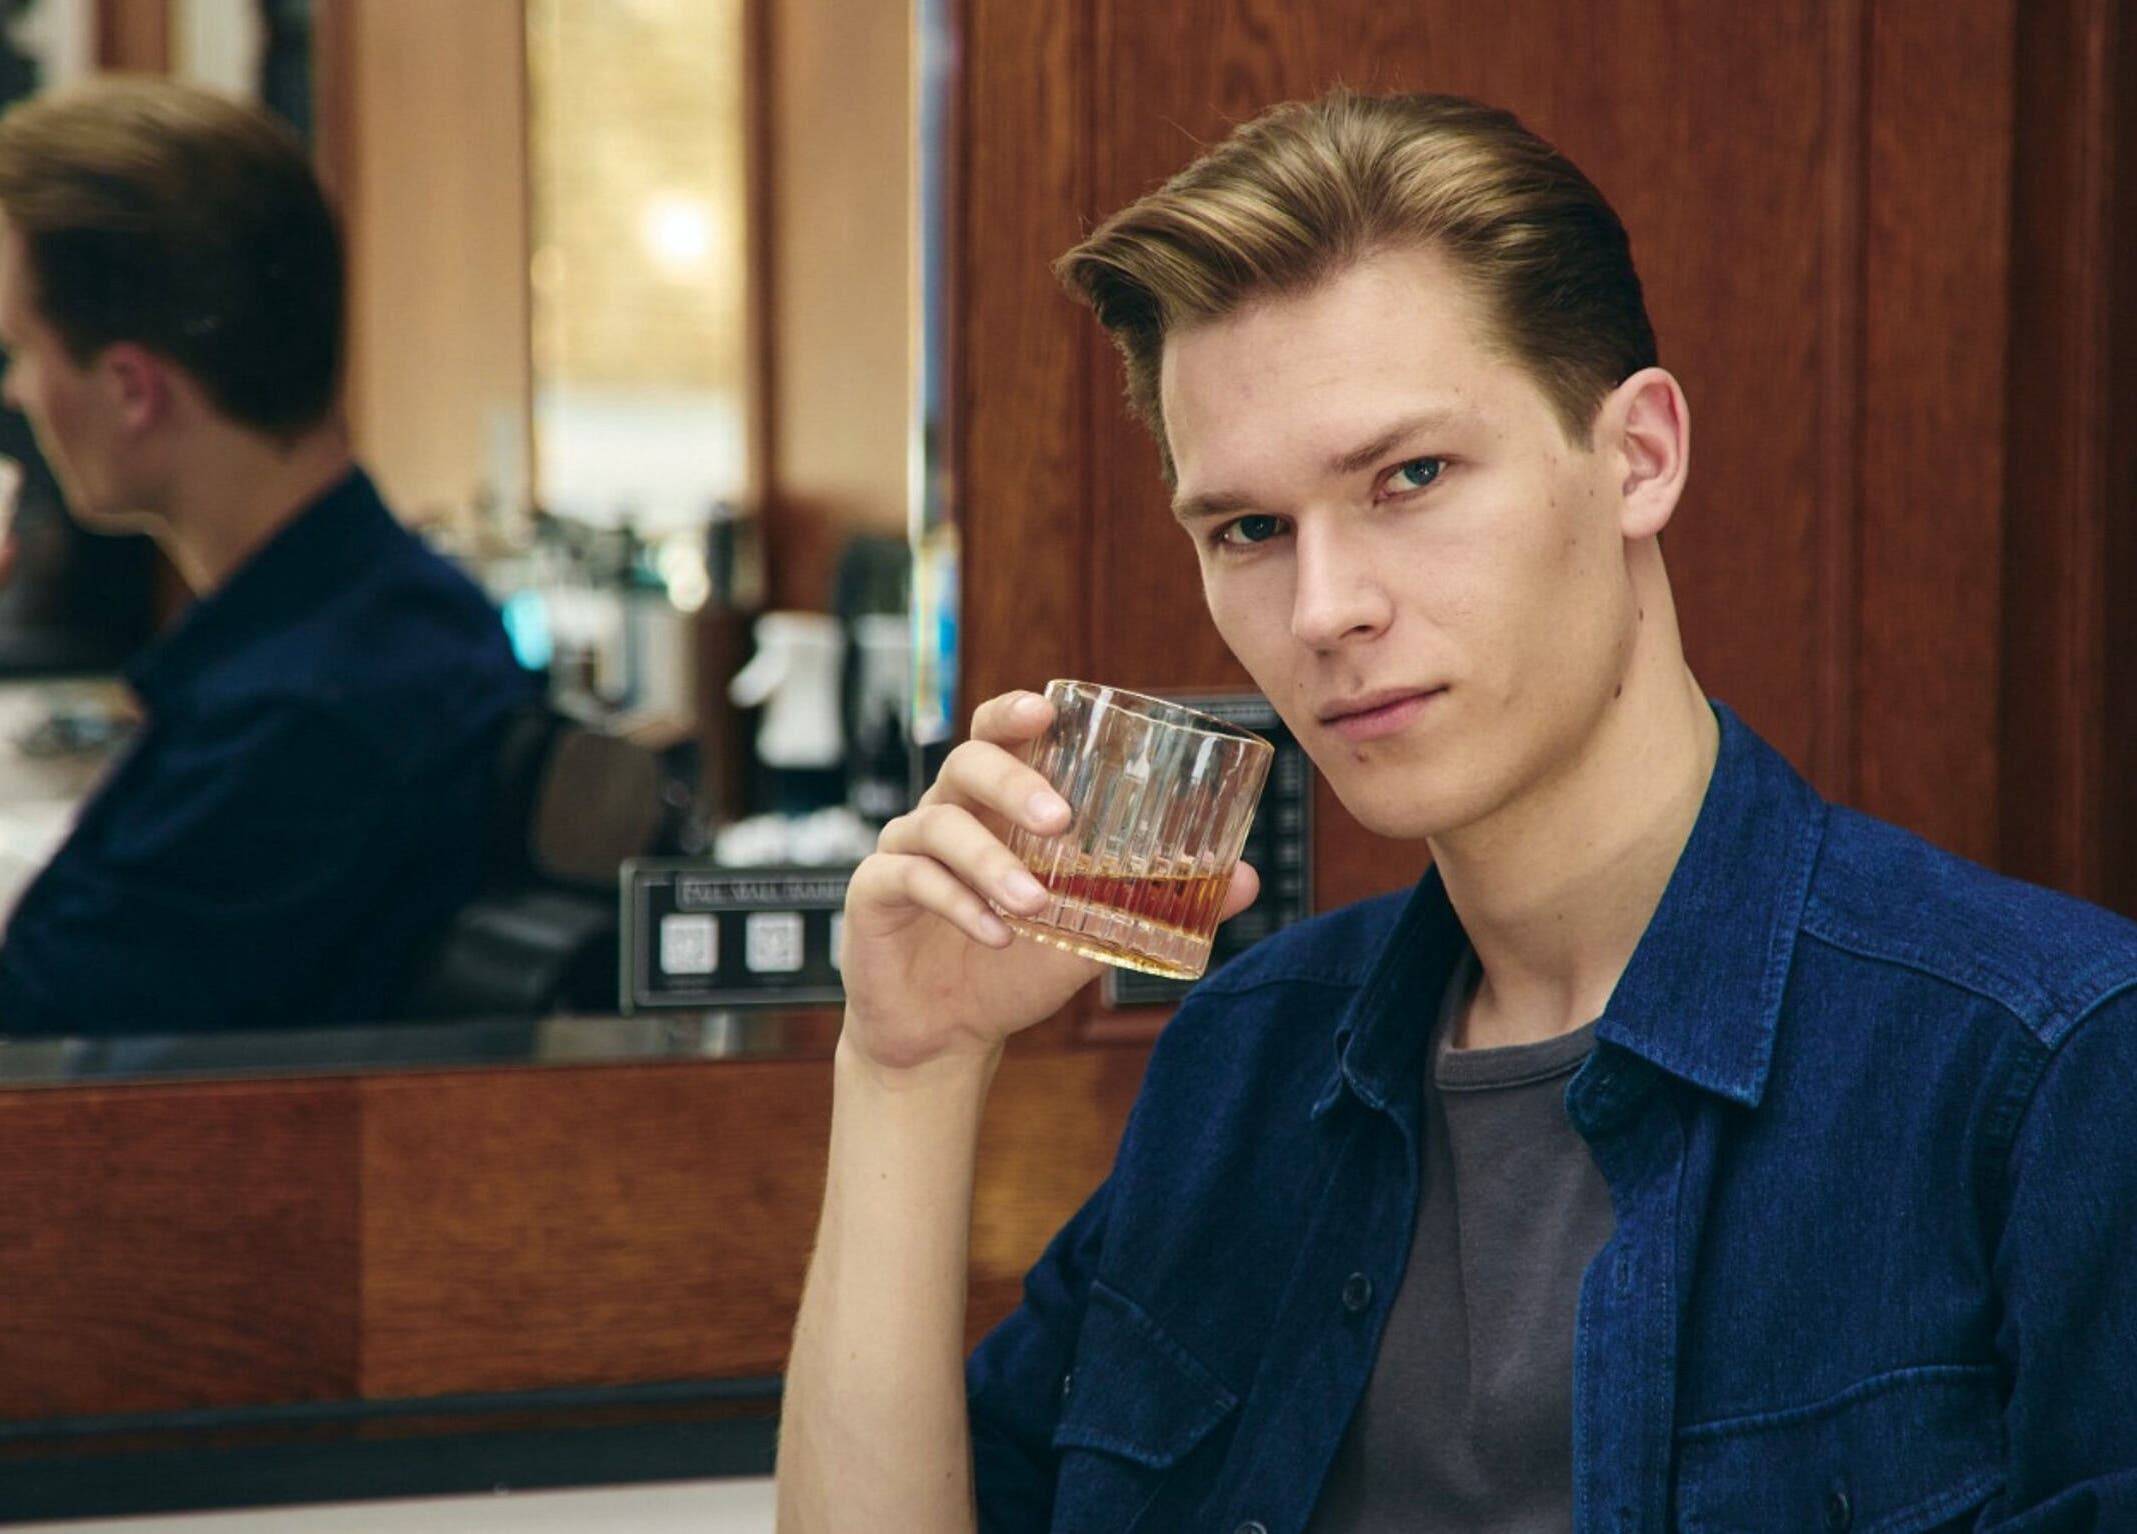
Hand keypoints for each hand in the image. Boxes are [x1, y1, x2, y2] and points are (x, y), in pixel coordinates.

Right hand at [838, 688, 1258, 1073]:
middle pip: (966, 763)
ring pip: (939, 824)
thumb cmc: (1015, 965)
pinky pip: (909, 880)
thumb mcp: (1095, 932)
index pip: (998, 734)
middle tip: (1061, 820)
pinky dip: (956, 904)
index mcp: (995, 805)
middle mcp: (947, 813)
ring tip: (1036, 904)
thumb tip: (1248, 879)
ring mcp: (905, 850)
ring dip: (991, 861)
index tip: (1046, 709)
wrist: (945, 1036)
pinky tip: (994, 934)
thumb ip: (1156, 901)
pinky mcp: (875, 895)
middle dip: (1013, 781)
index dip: (1015, 712)